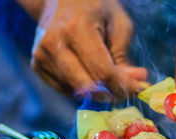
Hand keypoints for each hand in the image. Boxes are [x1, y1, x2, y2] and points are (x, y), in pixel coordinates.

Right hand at [31, 0, 146, 98]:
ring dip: (98, 92)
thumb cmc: (94, 7)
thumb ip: (124, 55)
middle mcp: (54, 45)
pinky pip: (66, 90)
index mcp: (75, 30)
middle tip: (125, 90)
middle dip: (111, 94)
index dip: (122, 85)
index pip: (102, 71)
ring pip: (77, 92)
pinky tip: (90, 74)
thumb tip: (136, 82)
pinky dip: (83, 89)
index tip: (137, 88)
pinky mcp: (38, 66)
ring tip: (110, 78)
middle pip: (87, 87)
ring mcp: (42, 57)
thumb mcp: (118, 23)